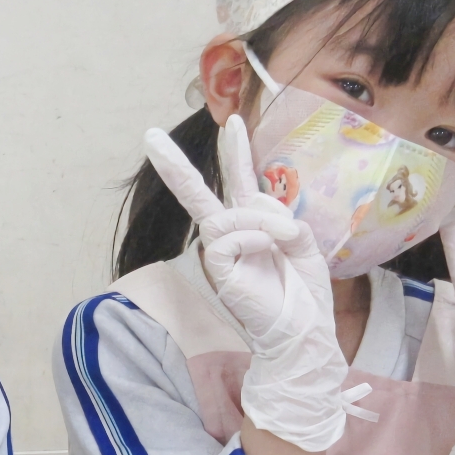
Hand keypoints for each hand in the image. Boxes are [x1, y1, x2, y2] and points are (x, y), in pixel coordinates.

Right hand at [144, 116, 365, 451]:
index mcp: (253, 229)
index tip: (233, 121)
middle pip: (198, 195)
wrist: (303, 334)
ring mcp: (221, 254)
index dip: (235, 152)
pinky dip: (256, 236)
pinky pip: (227, 235)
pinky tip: (271, 250)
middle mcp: (231, 238)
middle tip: (150, 136)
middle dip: (175, 166)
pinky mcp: (216, 269)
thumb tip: (255, 203)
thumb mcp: (304, 244)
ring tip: (286, 240)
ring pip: (226, 214)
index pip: (239, 185)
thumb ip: (282, 217)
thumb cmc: (304, 296)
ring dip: (262, 219)